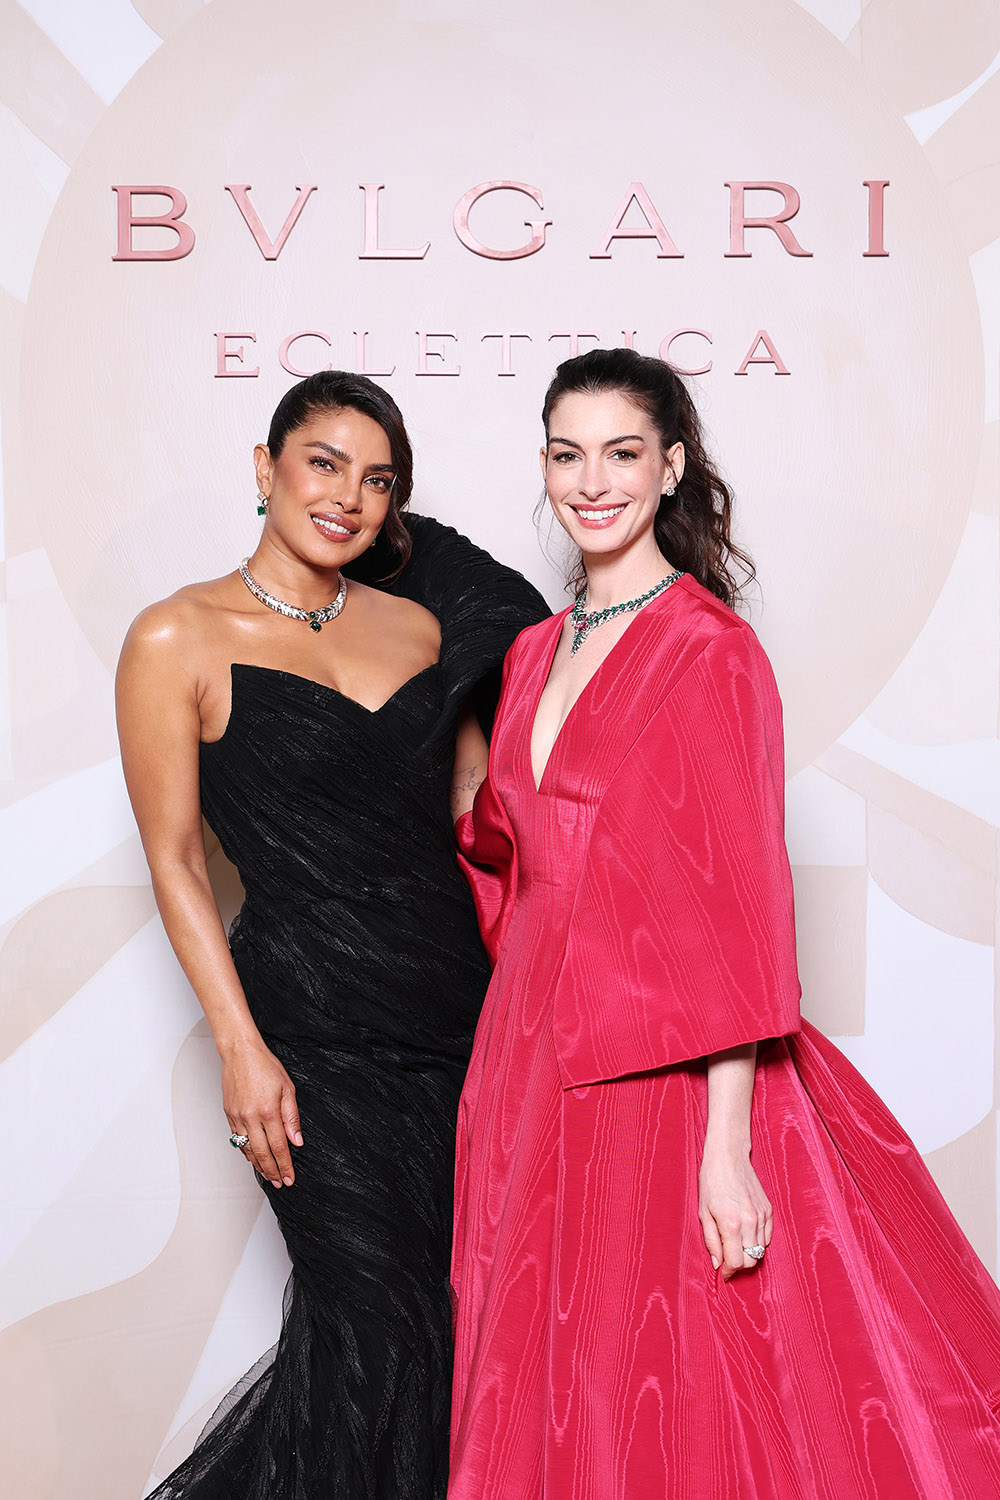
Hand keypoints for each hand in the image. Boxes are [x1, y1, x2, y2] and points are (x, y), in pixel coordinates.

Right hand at [221, 1038, 302, 1188]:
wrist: (240, 1053)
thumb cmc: (265, 1066)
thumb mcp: (287, 1088)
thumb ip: (292, 1117)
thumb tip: (297, 1141)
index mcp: (269, 1111)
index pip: (279, 1147)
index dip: (285, 1165)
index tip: (290, 1178)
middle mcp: (251, 1117)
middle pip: (262, 1153)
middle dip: (272, 1171)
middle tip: (280, 1183)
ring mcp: (238, 1117)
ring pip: (248, 1149)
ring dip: (259, 1165)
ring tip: (268, 1175)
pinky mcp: (229, 1114)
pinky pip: (237, 1139)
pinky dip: (246, 1151)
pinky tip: (252, 1157)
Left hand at [698, 1142, 771, 1280]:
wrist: (728, 1157)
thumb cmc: (712, 1182)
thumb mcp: (704, 1212)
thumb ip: (711, 1241)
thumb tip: (717, 1263)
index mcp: (731, 1225)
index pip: (736, 1262)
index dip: (728, 1271)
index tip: (723, 1272)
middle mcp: (750, 1222)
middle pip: (751, 1260)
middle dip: (739, 1265)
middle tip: (728, 1260)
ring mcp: (762, 1216)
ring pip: (760, 1250)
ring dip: (748, 1253)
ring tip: (735, 1246)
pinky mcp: (769, 1210)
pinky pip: (767, 1236)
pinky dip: (757, 1241)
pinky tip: (745, 1234)